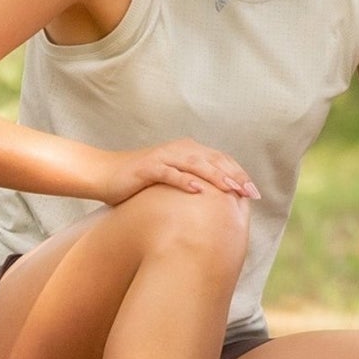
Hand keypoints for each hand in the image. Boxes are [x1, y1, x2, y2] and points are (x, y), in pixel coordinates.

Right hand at [100, 140, 259, 202]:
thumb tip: (216, 209)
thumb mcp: (171, 184)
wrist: (103, 175)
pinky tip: (199, 191)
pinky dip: (185, 181)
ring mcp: (164, 157)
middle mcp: (179, 150)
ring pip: (196, 164)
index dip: (239, 174)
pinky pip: (170, 173)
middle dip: (235, 176)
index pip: (221, 160)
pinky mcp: (148, 167)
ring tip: (233, 189)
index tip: (254, 193)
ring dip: (216, 176)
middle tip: (251, 193)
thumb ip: (192, 187)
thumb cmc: (139, 183)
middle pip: (214, 160)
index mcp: (188, 151)